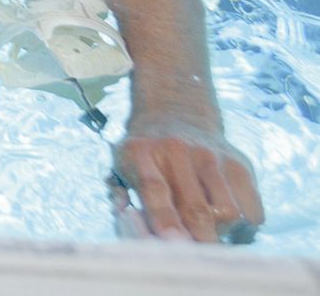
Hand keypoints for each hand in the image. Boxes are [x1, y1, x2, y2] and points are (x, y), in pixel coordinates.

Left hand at [112, 126, 263, 241]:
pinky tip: (228, 221)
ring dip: (220, 231)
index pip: (156, 191)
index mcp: (142, 153)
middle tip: (194, 255)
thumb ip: (117, 193)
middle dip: (198, 241)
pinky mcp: (240, 164)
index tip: (172, 245)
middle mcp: (178, 151)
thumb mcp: (120, 164)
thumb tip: (124, 214)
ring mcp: (211, 156)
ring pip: (227, 212)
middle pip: (197, 209)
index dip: (165, 222)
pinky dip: (245, 225)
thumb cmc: (144, 154)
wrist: (176, 113)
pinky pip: (252, 209)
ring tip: (208, 229)